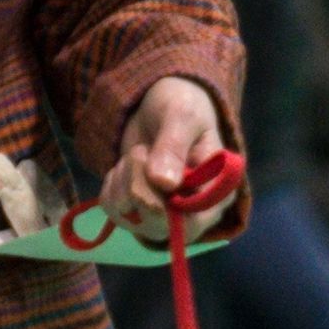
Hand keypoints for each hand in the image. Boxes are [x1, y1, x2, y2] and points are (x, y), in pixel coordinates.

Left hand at [107, 76, 229, 242]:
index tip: (151, 171)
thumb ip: (173, 146)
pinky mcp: (138, 212)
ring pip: (129, 216)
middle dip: (139, 183)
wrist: (159, 103)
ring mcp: (164, 218)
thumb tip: (164, 183)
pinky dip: (112, 184)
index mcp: (216, 194)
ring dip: (123, 179)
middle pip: (157, 225)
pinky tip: (126, 167)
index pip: (192, 223)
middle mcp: (193, 215)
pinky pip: (112, 210)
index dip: (165, 205)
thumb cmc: (182, 105)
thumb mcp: (181, 115)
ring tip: (139, 154)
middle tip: (142, 152)